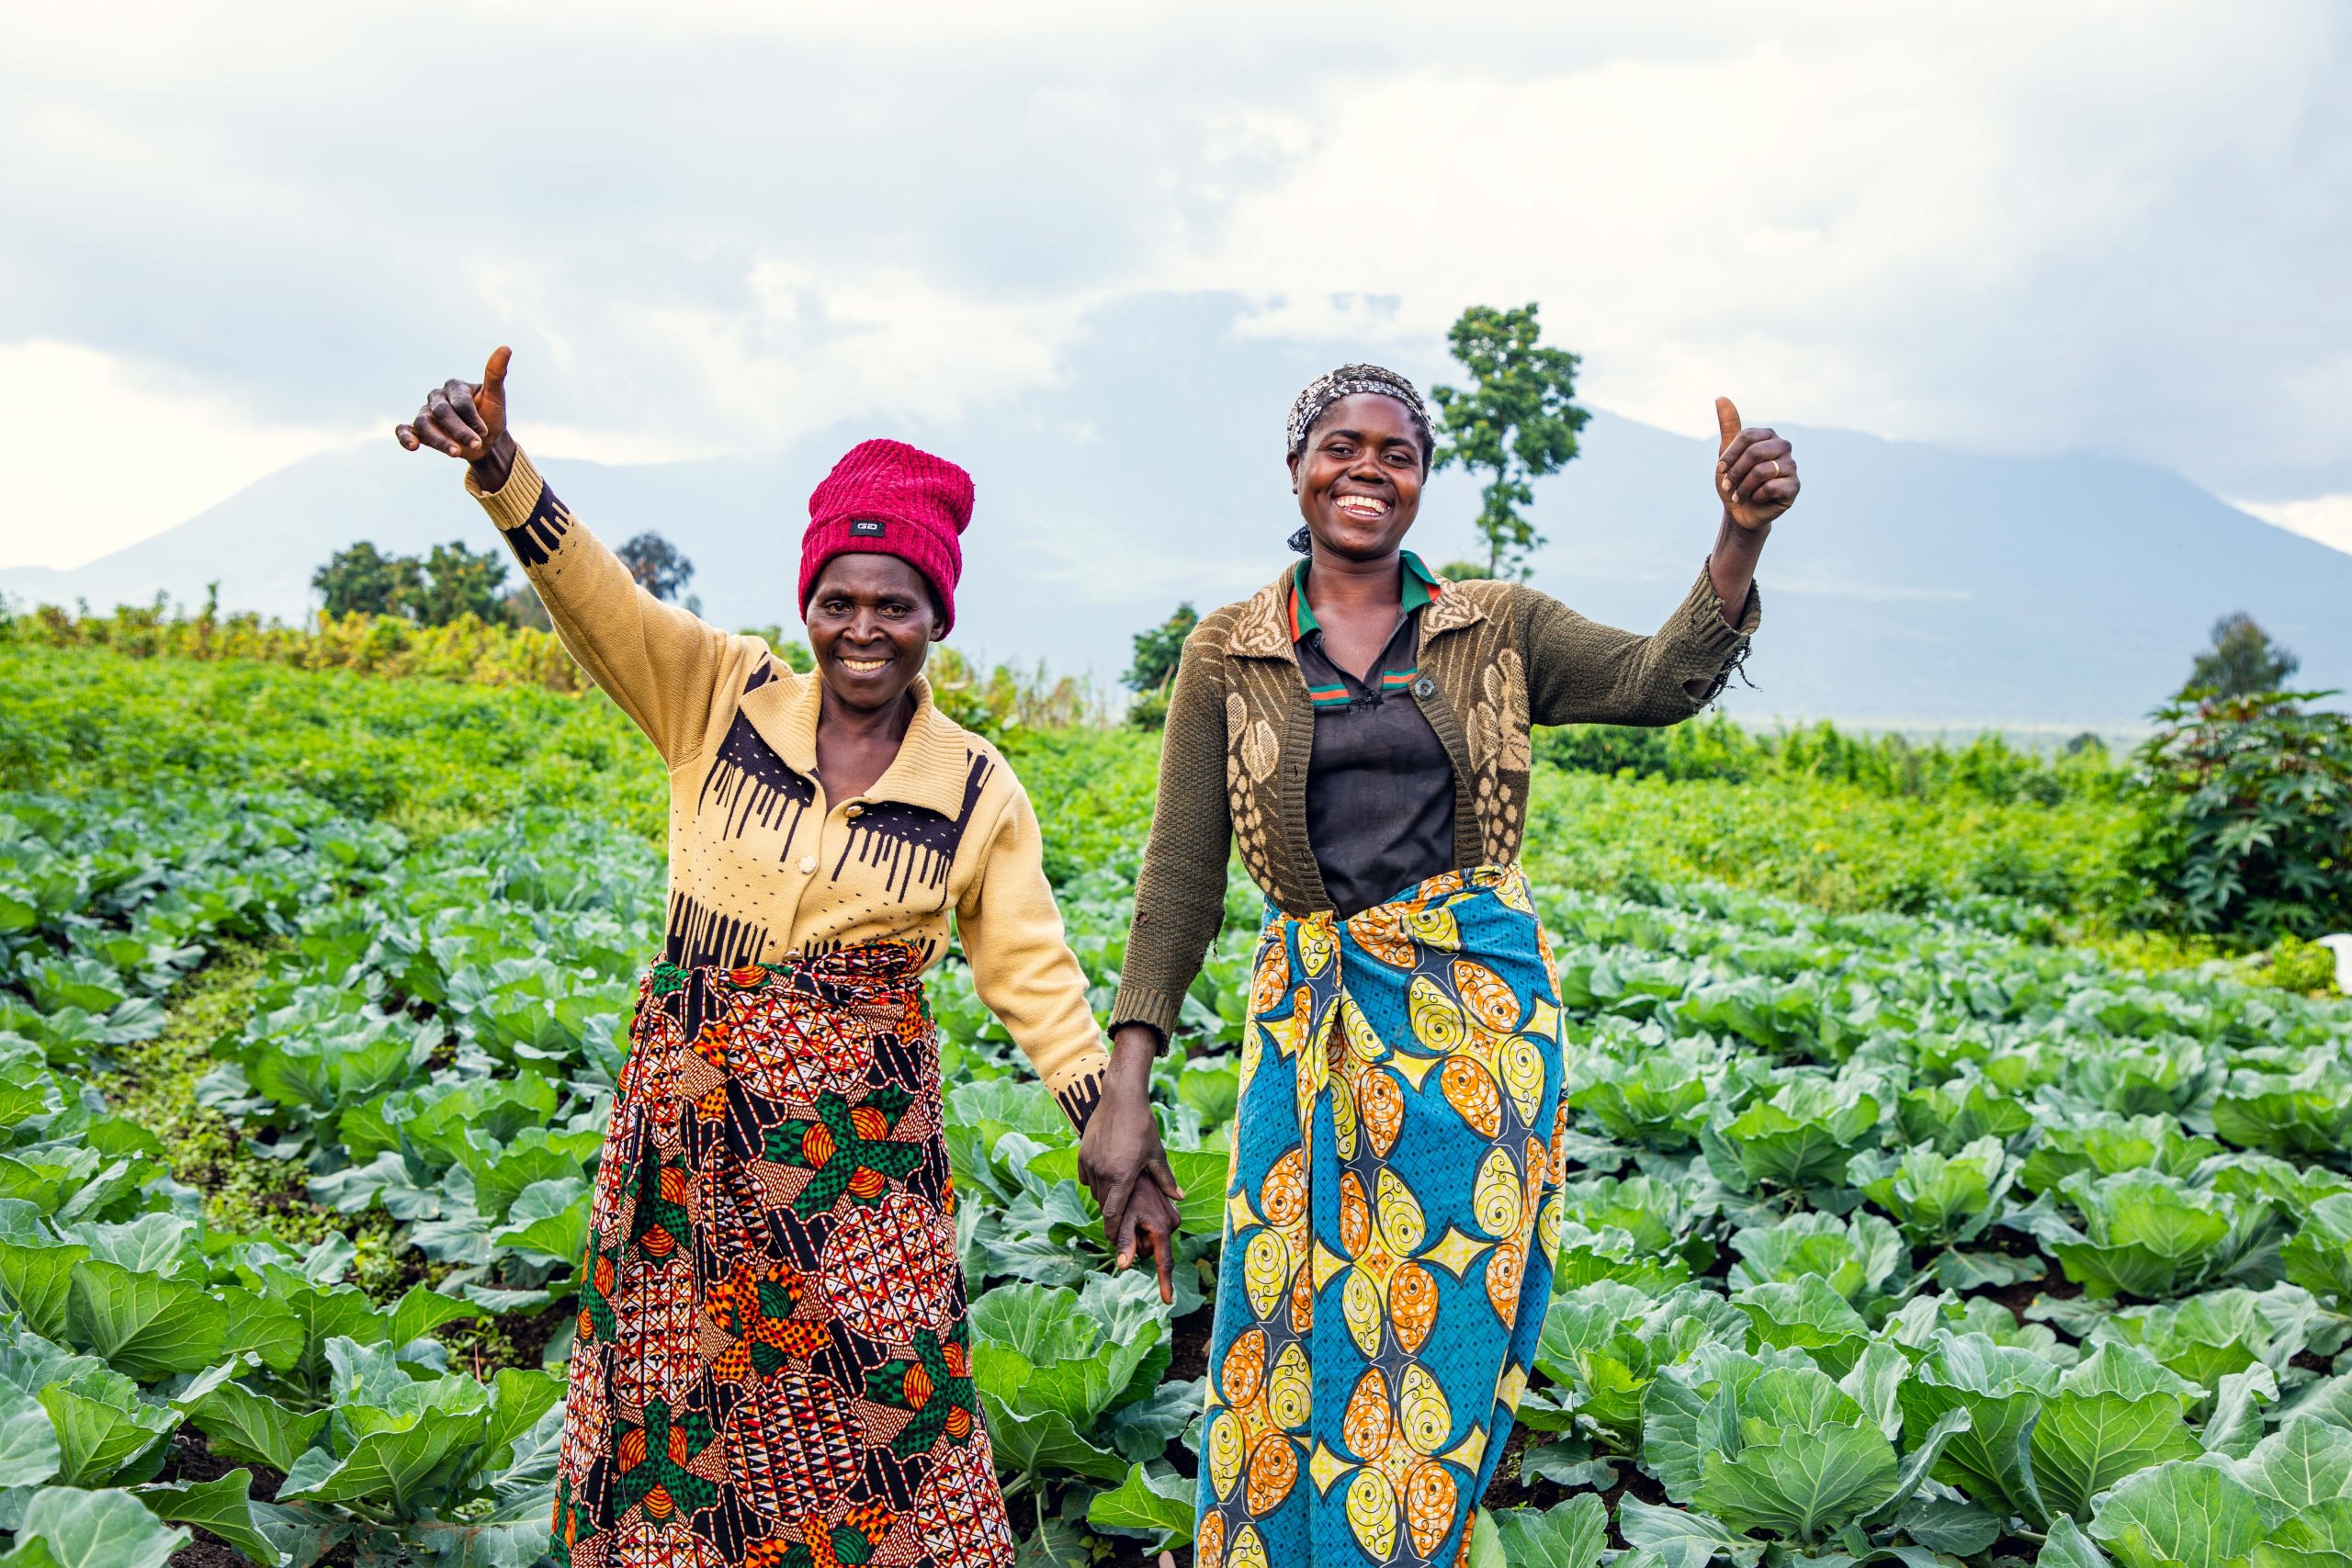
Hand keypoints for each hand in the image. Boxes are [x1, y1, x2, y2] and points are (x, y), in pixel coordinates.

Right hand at [395, 346, 516, 491]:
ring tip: (456, 453)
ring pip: (424, 423)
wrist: (485, 442)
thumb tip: (506, 347)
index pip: (459, 400)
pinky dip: (405, 437)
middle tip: (475, 444)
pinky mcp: (417, 429)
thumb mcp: (496, 397)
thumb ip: (496, 374)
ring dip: (439, 439)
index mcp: (454, 386)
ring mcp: (425, 413)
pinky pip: (404, 430)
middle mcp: (437, 397)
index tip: (484, 432)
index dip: (471, 417)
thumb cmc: (490, 417)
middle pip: (442, 413)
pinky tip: (413, 446)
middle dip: (458, 430)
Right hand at [1077, 1039, 1184, 1304]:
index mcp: (1123, 1176)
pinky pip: (1086, 1176)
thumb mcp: (1157, 1154)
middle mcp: (1103, 1173)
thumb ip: (1166, 1180)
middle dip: (1112, 1214)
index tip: (1116, 1244)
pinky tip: (1105, 1175)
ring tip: (1116, 1194)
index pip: (1114, 1214)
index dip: (1115, 1232)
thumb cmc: (1142, 1126)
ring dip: (1104, 1197)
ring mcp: (1090, 1163)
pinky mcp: (1082, 1154)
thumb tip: (1179, 1200)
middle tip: (1121, 1220)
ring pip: (1094, 1192)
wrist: (1121, 1098)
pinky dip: (1094, 1181)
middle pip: (1104, 1205)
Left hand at [1714, 397, 1797, 530]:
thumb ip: (1728, 427)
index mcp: (1768, 436)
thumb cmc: (1735, 480)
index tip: (1720, 469)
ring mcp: (1791, 466)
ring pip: (1762, 471)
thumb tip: (1721, 398)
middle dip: (1735, 472)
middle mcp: (1783, 447)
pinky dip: (1756, 496)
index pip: (1747, 437)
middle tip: (1728, 485)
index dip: (1730, 455)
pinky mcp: (1795, 486)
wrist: (1741, 511)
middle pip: (1755, 453)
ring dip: (1743, 486)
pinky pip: (1772, 487)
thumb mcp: (1727, 454)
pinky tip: (1756, 499)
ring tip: (1739, 495)